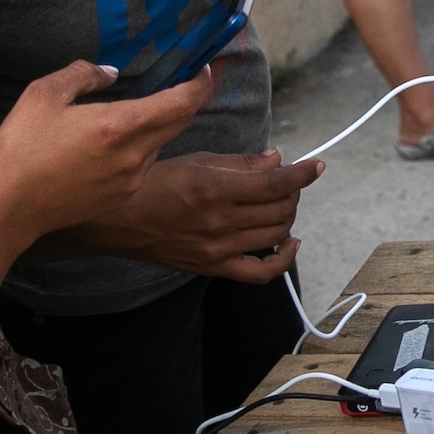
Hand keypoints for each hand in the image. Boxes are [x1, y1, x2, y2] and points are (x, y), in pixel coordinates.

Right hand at [0, 62, 216, 243]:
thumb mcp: (44, 94)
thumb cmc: (22, 147)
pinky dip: (137, 150)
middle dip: (183, 102)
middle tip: (176, 83)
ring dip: (155, 128)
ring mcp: (131, 180)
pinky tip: (108, 147)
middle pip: (178, 124)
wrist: (9, 207)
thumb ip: (83, 75)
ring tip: (126, 116)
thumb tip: (110, 73)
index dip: (199, 84)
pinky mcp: (121, 197)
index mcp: (121, 126)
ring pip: (158, 145)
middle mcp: (135, 156)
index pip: (182, 103)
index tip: (202, 69)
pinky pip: (142, 166)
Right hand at [131, 150, 322, 281]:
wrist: (116, 221)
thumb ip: (241, 162)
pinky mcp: (213, 268)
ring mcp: (218, 249)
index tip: (317, 166)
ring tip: (281, 203)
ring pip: (276, 235)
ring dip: (288, 216)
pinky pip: (260, 273)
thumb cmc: (152, 183)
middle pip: (281, 209)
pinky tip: (288, 243)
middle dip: (294, 192)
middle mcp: (220, 221)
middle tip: (287, 181)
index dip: (302, 174)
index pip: (276, 184)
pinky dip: (283, 259)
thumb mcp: (196, 160)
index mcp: (214, 189)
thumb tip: (278, 160)